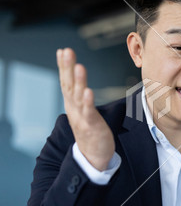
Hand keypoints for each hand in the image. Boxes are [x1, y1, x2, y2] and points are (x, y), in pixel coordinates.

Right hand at [57, 48, 114, 170]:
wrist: (93, 155)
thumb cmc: (89, 129)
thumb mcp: (81, 108)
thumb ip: (80, 93)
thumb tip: (78, 78)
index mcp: (72, 103)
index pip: (66, 81)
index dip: (64, 66)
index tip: (62, 50)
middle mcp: (74, 108)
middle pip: (69, 85)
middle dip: (68, 68)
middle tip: (66, 51)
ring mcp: (81, 116)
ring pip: (78, 96)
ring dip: (79, 81)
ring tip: (79, 66)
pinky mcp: (91, 125)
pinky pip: (88, 112)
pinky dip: (87, 101)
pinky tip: (88, 91)